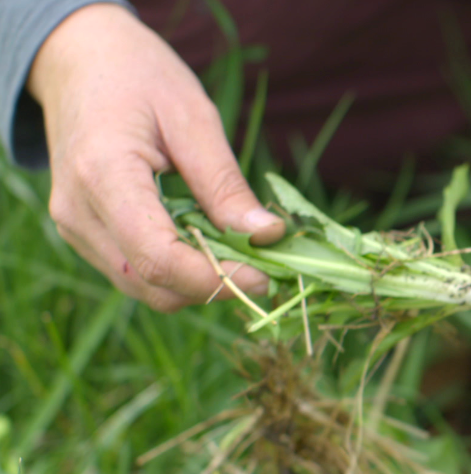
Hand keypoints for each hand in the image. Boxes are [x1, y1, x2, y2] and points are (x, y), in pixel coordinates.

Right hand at [28, 4, 283, 311]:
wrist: (78, 61)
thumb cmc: (139, 77)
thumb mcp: (193, 118)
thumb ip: (225, 184)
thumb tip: (268, 237)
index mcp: (102, 174)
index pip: (157, 258)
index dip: (216, 279)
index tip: (266, 278)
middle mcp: (78, 212)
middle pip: (153, 285)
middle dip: (214, 286)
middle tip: (267, 268)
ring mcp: (74, 227)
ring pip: (145, 288)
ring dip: (198, 283)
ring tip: (243, 254)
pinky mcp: (83, 234)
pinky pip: (135, 272)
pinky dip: (179, 271)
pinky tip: (209, 243)